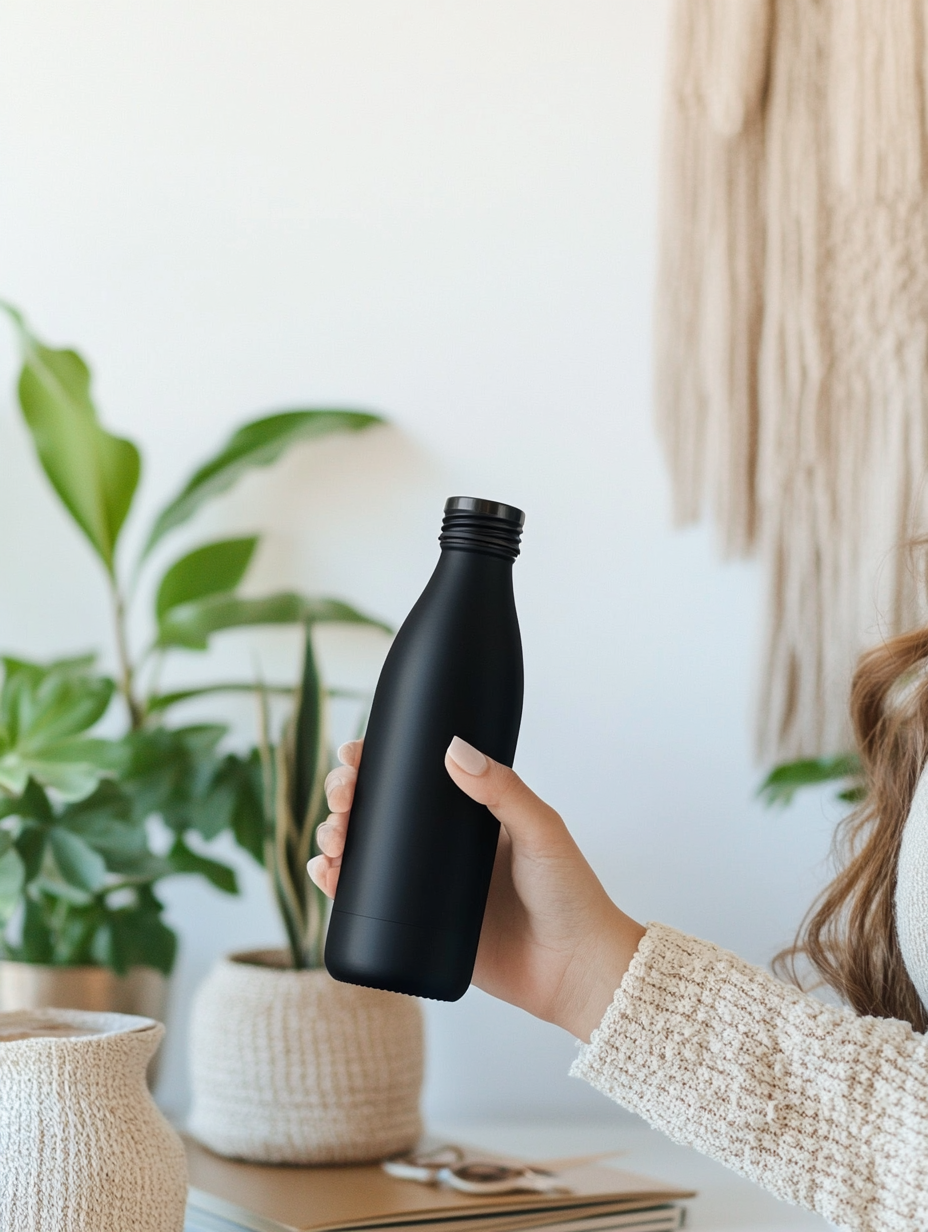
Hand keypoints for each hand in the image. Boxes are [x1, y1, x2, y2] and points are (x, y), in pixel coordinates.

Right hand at [309, 737, 644, 1040]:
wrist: (575, 971)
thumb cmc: (571, 896)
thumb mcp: (541, 832)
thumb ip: (504, 791)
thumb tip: (452, 749)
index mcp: (469, 813)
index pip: (412, 776)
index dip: (376, 762)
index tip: (354, 753)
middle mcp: (442, 846)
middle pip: (378, 810)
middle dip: (346, 797)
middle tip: (341, 797)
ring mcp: (427, 887)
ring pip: (364, 852)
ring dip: (335, 837)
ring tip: (332, 838)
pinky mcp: (418, 929)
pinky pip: (366, 904)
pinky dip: (337, 885)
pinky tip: (325, 874)